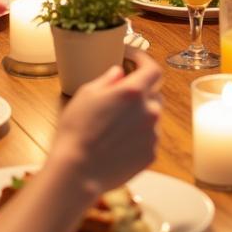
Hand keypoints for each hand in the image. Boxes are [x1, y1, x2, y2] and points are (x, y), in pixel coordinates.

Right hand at [51, 49, 160, 194]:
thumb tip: (119, 74)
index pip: (153, 69)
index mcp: (133, 92)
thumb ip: (107, 80)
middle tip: (119, 98)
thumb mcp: (86, 95)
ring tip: (115, 126)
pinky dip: (138, 135)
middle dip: (140, 92)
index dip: (144, 60)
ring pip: (152, 117)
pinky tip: (119, 142)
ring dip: (139, 115)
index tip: (133, 59)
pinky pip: (149, 138)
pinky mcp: (151, 154)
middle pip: (154, 93)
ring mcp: (153, 134)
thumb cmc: (77, 131)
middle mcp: (149, 111)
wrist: (78, 173)